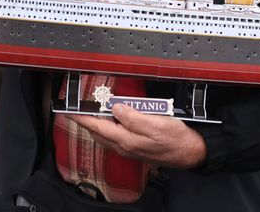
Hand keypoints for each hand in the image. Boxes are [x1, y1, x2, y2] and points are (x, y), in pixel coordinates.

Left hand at [65, 104, 206, 168]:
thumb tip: (115, 109)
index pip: (97, 126)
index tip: (69, 111)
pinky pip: (115, 137)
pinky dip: (108, 127)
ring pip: (106, 135)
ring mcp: (129, 148)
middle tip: (79, 107)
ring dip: (97, 123)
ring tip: (91, 111)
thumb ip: (133, 117)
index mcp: (126, 139)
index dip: (81, 118)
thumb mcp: (156, 123)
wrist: (191, 152)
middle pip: (98, 132)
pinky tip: (112, 120)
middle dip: (86, 120)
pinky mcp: (135, 147)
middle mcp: (125, 146)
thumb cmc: (176, 139)